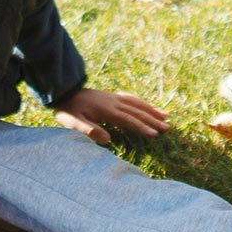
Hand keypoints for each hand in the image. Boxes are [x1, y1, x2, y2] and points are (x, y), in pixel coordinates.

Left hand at [53, 88, 169, 145]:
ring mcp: (114, 98)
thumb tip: (108, 140)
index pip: (129, 120)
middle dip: (153, 120)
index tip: (154, 134)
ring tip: (165, 116)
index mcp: (107, 111)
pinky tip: (147, 106)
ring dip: (151, 110)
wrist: (64, 92)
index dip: (142, 127)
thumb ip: (90, 130)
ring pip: (137, 103)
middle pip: (137, 111)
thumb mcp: (74, 123)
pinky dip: (142, 102)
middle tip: (167, 127)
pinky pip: (131, 98)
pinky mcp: (111, 97)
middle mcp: (114, 103)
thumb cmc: (68, 110)